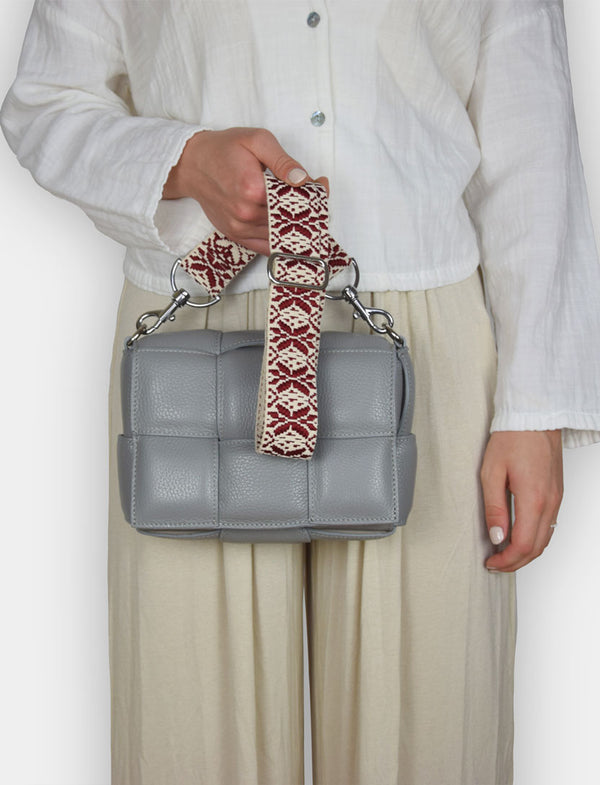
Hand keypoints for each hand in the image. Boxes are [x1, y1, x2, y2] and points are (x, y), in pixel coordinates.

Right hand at [162, 127, 328, 255]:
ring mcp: (240, 228)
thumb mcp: (256, 141)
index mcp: (254, 190)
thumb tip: (303, 179)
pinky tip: (289, 229)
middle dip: (308, 209)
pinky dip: (281, 241)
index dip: (314, 193)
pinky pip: (267, 247)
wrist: (192, 164)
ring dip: (296, 226)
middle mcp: (246, 214)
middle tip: (316, 195)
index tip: (321, 184)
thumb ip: (282, 161)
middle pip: (290, 220)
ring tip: (302, 208)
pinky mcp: (237, 236)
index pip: (296, 200)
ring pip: (281, 236)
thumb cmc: (223, 149)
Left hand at [481, 430, 562, 571]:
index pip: (524, 545)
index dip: (507, 560)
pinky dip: (535, 538)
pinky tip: (519, 536)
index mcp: (533, 499)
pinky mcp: (557, 493)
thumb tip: (497, 537)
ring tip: (503, 554)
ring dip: (526, 552)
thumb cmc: (511, 438)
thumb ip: (494, 507)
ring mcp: (557, 498)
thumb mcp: (491, 472)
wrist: (535, 416)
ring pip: (546, 539)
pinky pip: (549, 525)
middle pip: (537, 548)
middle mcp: (550, 502)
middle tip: (495, 564)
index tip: (491, 563)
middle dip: (515, 562)